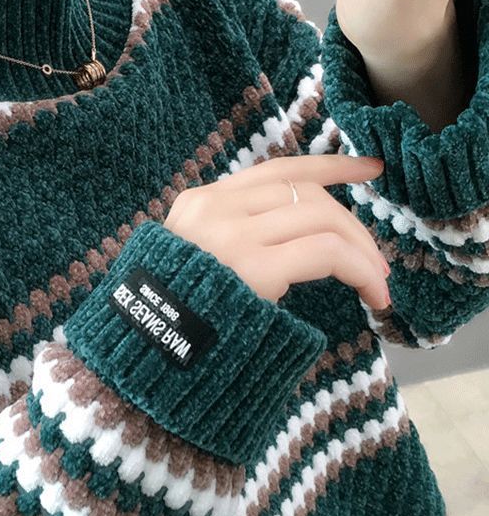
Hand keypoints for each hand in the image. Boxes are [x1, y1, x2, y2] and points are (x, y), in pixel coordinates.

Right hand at [163, 155, 390, 309]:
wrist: (139, 349)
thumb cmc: (169, 316)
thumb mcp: (191, 260)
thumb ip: (228, 238)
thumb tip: (287, 240)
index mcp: (199, 202)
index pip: (276, 170)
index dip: (330, 165)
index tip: (369, 168)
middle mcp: (214, 208)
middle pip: (305, 191)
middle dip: (352, 222)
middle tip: (375, 259)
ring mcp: (232, 235)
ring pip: (322, 215)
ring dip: (361, 248)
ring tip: (377, 281)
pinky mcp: (253, 266)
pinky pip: (326, 251)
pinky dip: (360, 268)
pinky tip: (373, 293)